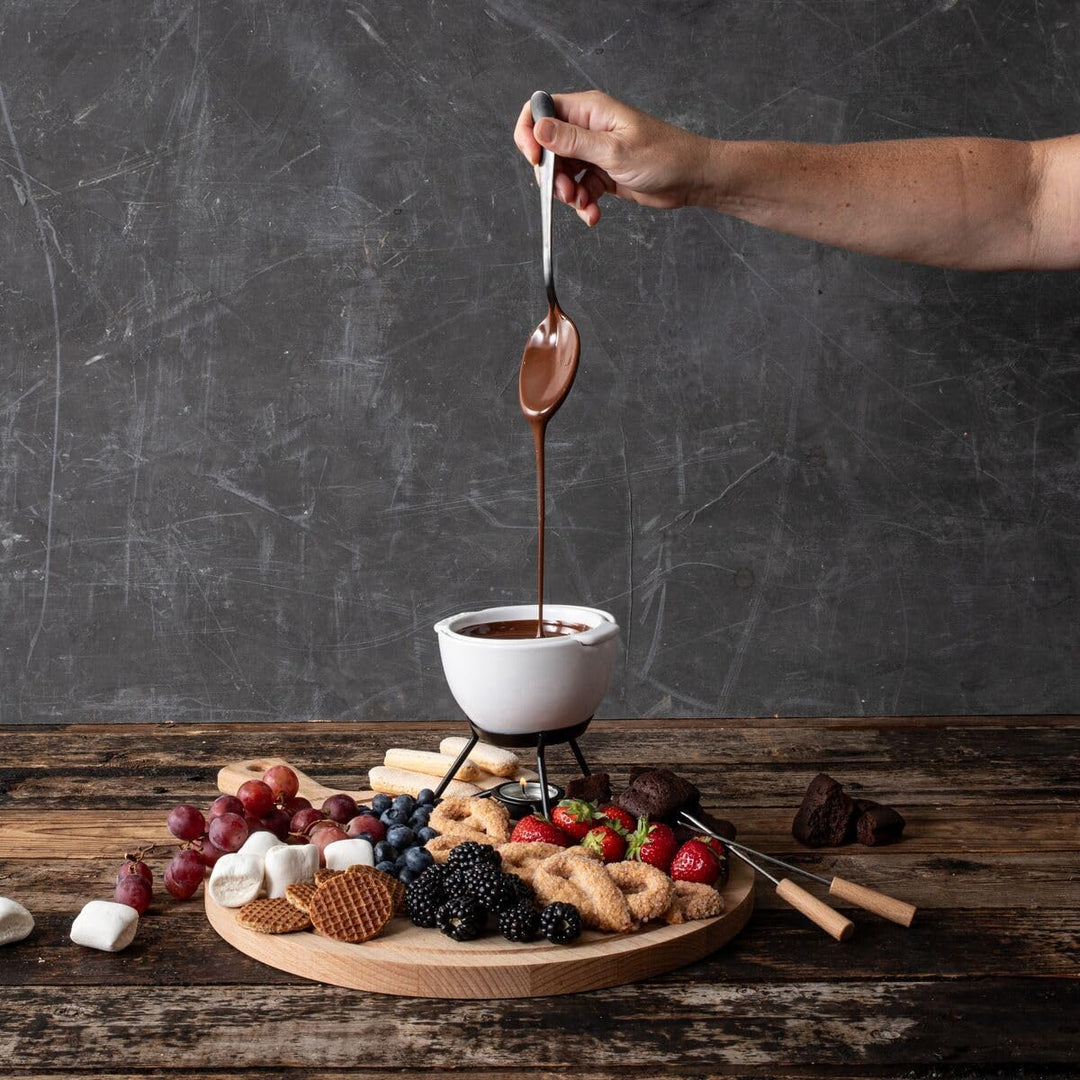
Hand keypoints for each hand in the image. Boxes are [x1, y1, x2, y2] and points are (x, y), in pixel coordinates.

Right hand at [513, 90, 712, 225]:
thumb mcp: (613, 150)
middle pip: (548, 148)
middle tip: (564, 193)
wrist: (691, 178)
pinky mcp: (602, 173)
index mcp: (589, 111)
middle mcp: (588, 128)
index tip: (534, 159)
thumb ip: (573, 141)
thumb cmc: (663, 156)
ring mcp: (594, 152)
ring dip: (567, 194)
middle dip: (550, 175)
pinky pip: (580, 189)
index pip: (542, 110)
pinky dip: (582, 204)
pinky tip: (593, 214)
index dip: (530, 132)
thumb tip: (539, 128)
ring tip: (583, 205)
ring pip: (562, 173)